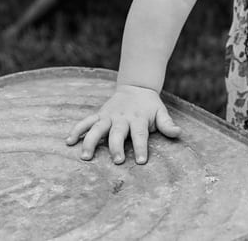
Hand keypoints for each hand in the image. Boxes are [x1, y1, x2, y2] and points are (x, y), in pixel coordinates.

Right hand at [65, 84, 180, 164]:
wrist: (136, 87)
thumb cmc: (150, 106)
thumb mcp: (161, 112)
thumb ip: (167, 124)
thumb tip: (178, 133)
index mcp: (138, 118)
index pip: (139, 134)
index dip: (141, 147)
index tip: (141, 161)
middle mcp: (121, 117)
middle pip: (117, 133)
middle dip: (116, 147)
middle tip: (117, 161)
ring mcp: (108, 116)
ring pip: (97, 128)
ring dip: (90, 141)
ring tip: (85, 156)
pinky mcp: (99, 115)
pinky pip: (85, 122)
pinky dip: (76, 130)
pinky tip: (69, 141)